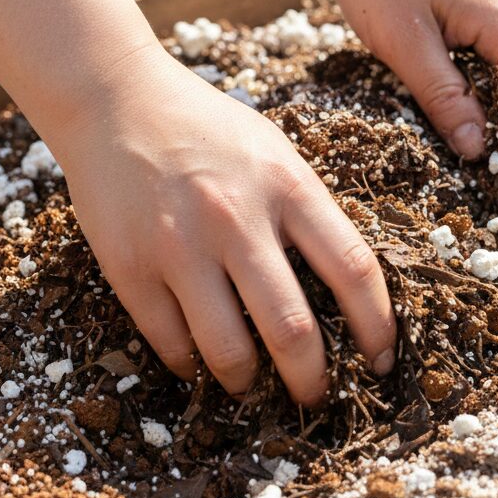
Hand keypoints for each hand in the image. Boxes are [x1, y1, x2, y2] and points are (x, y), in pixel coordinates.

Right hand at [46, 48, 395, 403]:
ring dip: (246, 381)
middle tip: (315, 396)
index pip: (353, 269)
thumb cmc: (208, 129)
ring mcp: (180, 246)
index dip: (377, 326)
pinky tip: (197, 359)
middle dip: (311, 380)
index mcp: (288, 187)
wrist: (116, 101)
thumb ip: (308, 211)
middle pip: (293, 328)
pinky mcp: (129, 266)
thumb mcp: (275, 153)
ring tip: (251, 383)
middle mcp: (238, 218)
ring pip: (228, 350)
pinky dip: (189, 363)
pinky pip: (170, 342)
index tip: (381, 360)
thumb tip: (345, 288)